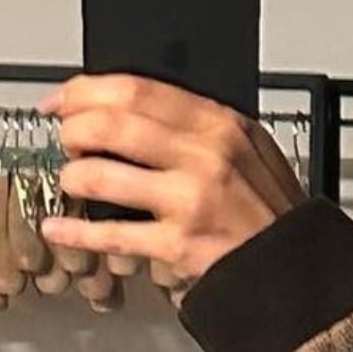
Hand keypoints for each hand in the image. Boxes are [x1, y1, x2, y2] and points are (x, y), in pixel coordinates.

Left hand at [37, 74, 307, 304]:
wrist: (292, 261)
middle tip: (67, 140)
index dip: (86, 91)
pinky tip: (59, 227)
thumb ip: (195, 122)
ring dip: (72, 177)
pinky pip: (110, 235)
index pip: (137, 90)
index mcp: (218, 123)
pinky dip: (74, 231)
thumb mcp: (246, 143)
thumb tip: (129, 106)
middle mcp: (203, 155)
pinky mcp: (177, 243)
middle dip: (73, 130)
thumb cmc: (266, 205)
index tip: (63, 101)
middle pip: (111, 125)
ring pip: (101, 176)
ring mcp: (188, 200)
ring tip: (74, 181)